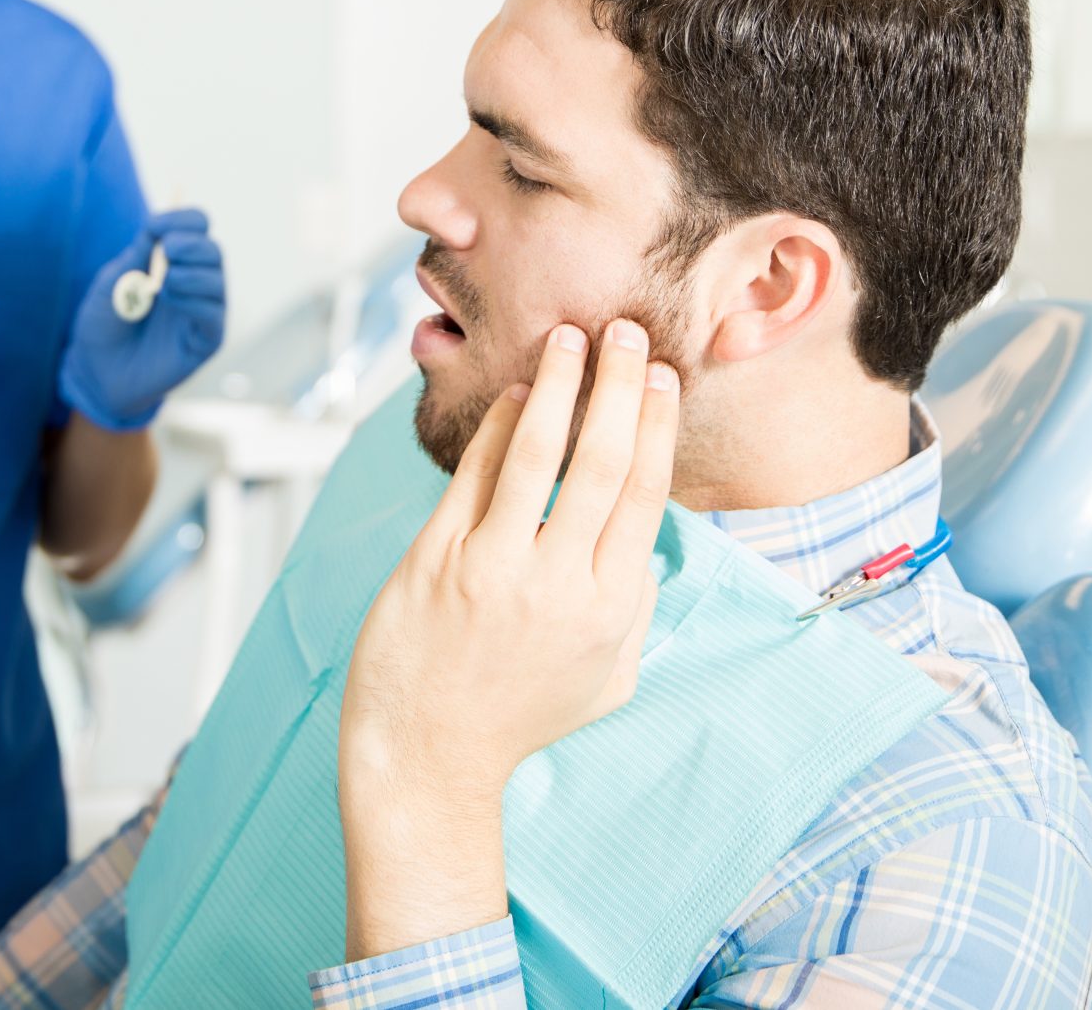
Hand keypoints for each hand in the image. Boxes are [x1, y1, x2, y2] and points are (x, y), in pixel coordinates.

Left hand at [57, 208, 226, 431]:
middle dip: (193, 243)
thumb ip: (136, 255)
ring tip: (165, 281)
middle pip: (213, 251)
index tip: (158, 224)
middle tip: (168, 248)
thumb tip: (158, 224)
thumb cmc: (102, 326)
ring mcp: (200, 312)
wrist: (95, 372)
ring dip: (195, 272)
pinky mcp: (205, 341)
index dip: (183, 219)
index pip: (196, 230)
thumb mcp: (112, 283)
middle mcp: (193, 284)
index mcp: (172, 263)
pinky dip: (197, 300)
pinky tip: (172, 298)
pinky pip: (214, 315)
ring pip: (218, 280)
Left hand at [337, 317, 678, 957]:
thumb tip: (649, 535)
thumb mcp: (607, 677)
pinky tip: (514, 394)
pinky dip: (496, 428)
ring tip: (570, 338)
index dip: (656, 428)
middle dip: (619, 388)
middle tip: (628, 333)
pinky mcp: (436, 560)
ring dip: (558, 386)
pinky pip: (472, 476)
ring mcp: (493, 567)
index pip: (644, 495)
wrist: (428, 757)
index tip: (663, 379)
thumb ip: (634, 605)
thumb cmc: (520, 718)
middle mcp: (557, 582)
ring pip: (536, 455)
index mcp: (608, 607)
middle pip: (601, 461)